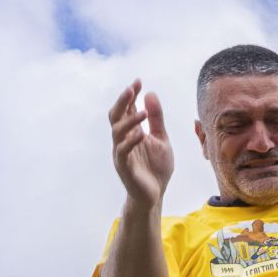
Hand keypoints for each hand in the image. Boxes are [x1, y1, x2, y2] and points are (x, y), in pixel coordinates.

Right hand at [109, 79, 173, 206]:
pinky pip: (123, 152)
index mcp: (131, 132)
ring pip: (117, 132)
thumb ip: (156, 119)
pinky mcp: (124, 167)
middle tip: (131, 88)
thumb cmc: (156, 168)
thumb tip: (150, 94)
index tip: (138, 81)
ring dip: (129, 120)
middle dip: (123, 102)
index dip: (131, 95)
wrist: (155, 195)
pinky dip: (130, 142)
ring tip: (143, 112)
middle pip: (116, 116)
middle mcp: (123, 140)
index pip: (127, 109)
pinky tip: (141, 134)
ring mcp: (121, 153)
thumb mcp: (161, 139)